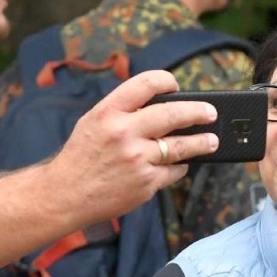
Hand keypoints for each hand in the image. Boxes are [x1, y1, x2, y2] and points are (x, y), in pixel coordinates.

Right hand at [46, 70, 214, 224]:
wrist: (65, 194)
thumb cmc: (80, 157)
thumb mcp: (93, 122)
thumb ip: (122, 111)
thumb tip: (160, 104)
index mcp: (108, 111)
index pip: (147, 83)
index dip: (168, 81)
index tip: (177, 86)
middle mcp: (124, 132)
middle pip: (173, 113)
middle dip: (198, 111)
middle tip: (210, 113)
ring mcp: (137, 159)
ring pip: (181, 146)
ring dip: (202, 142)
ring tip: (211, 140)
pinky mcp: (146, 182)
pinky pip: (173, 171)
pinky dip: (179, 167)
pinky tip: (179, 164)